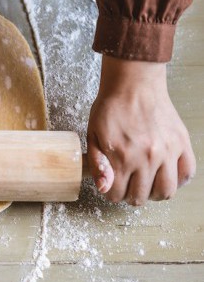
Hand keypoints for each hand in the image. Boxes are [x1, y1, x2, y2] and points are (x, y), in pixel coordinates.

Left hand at [87, 56, 195, 205]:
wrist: (133, 84)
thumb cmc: (110, 108)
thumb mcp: (93, 135)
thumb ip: (97, 164)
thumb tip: (104, 188)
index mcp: (122, 157)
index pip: (116, 194)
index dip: (110, 193)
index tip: (111, 184)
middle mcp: (147, 158)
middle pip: (141, 197)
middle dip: (130, 196)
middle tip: (127, 185)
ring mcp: (168, 151)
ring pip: (167, 191)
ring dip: (154, 194)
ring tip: (147, 184)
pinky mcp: (181, 143)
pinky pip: (187, 173)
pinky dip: (178, 180)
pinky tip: (165, 174)